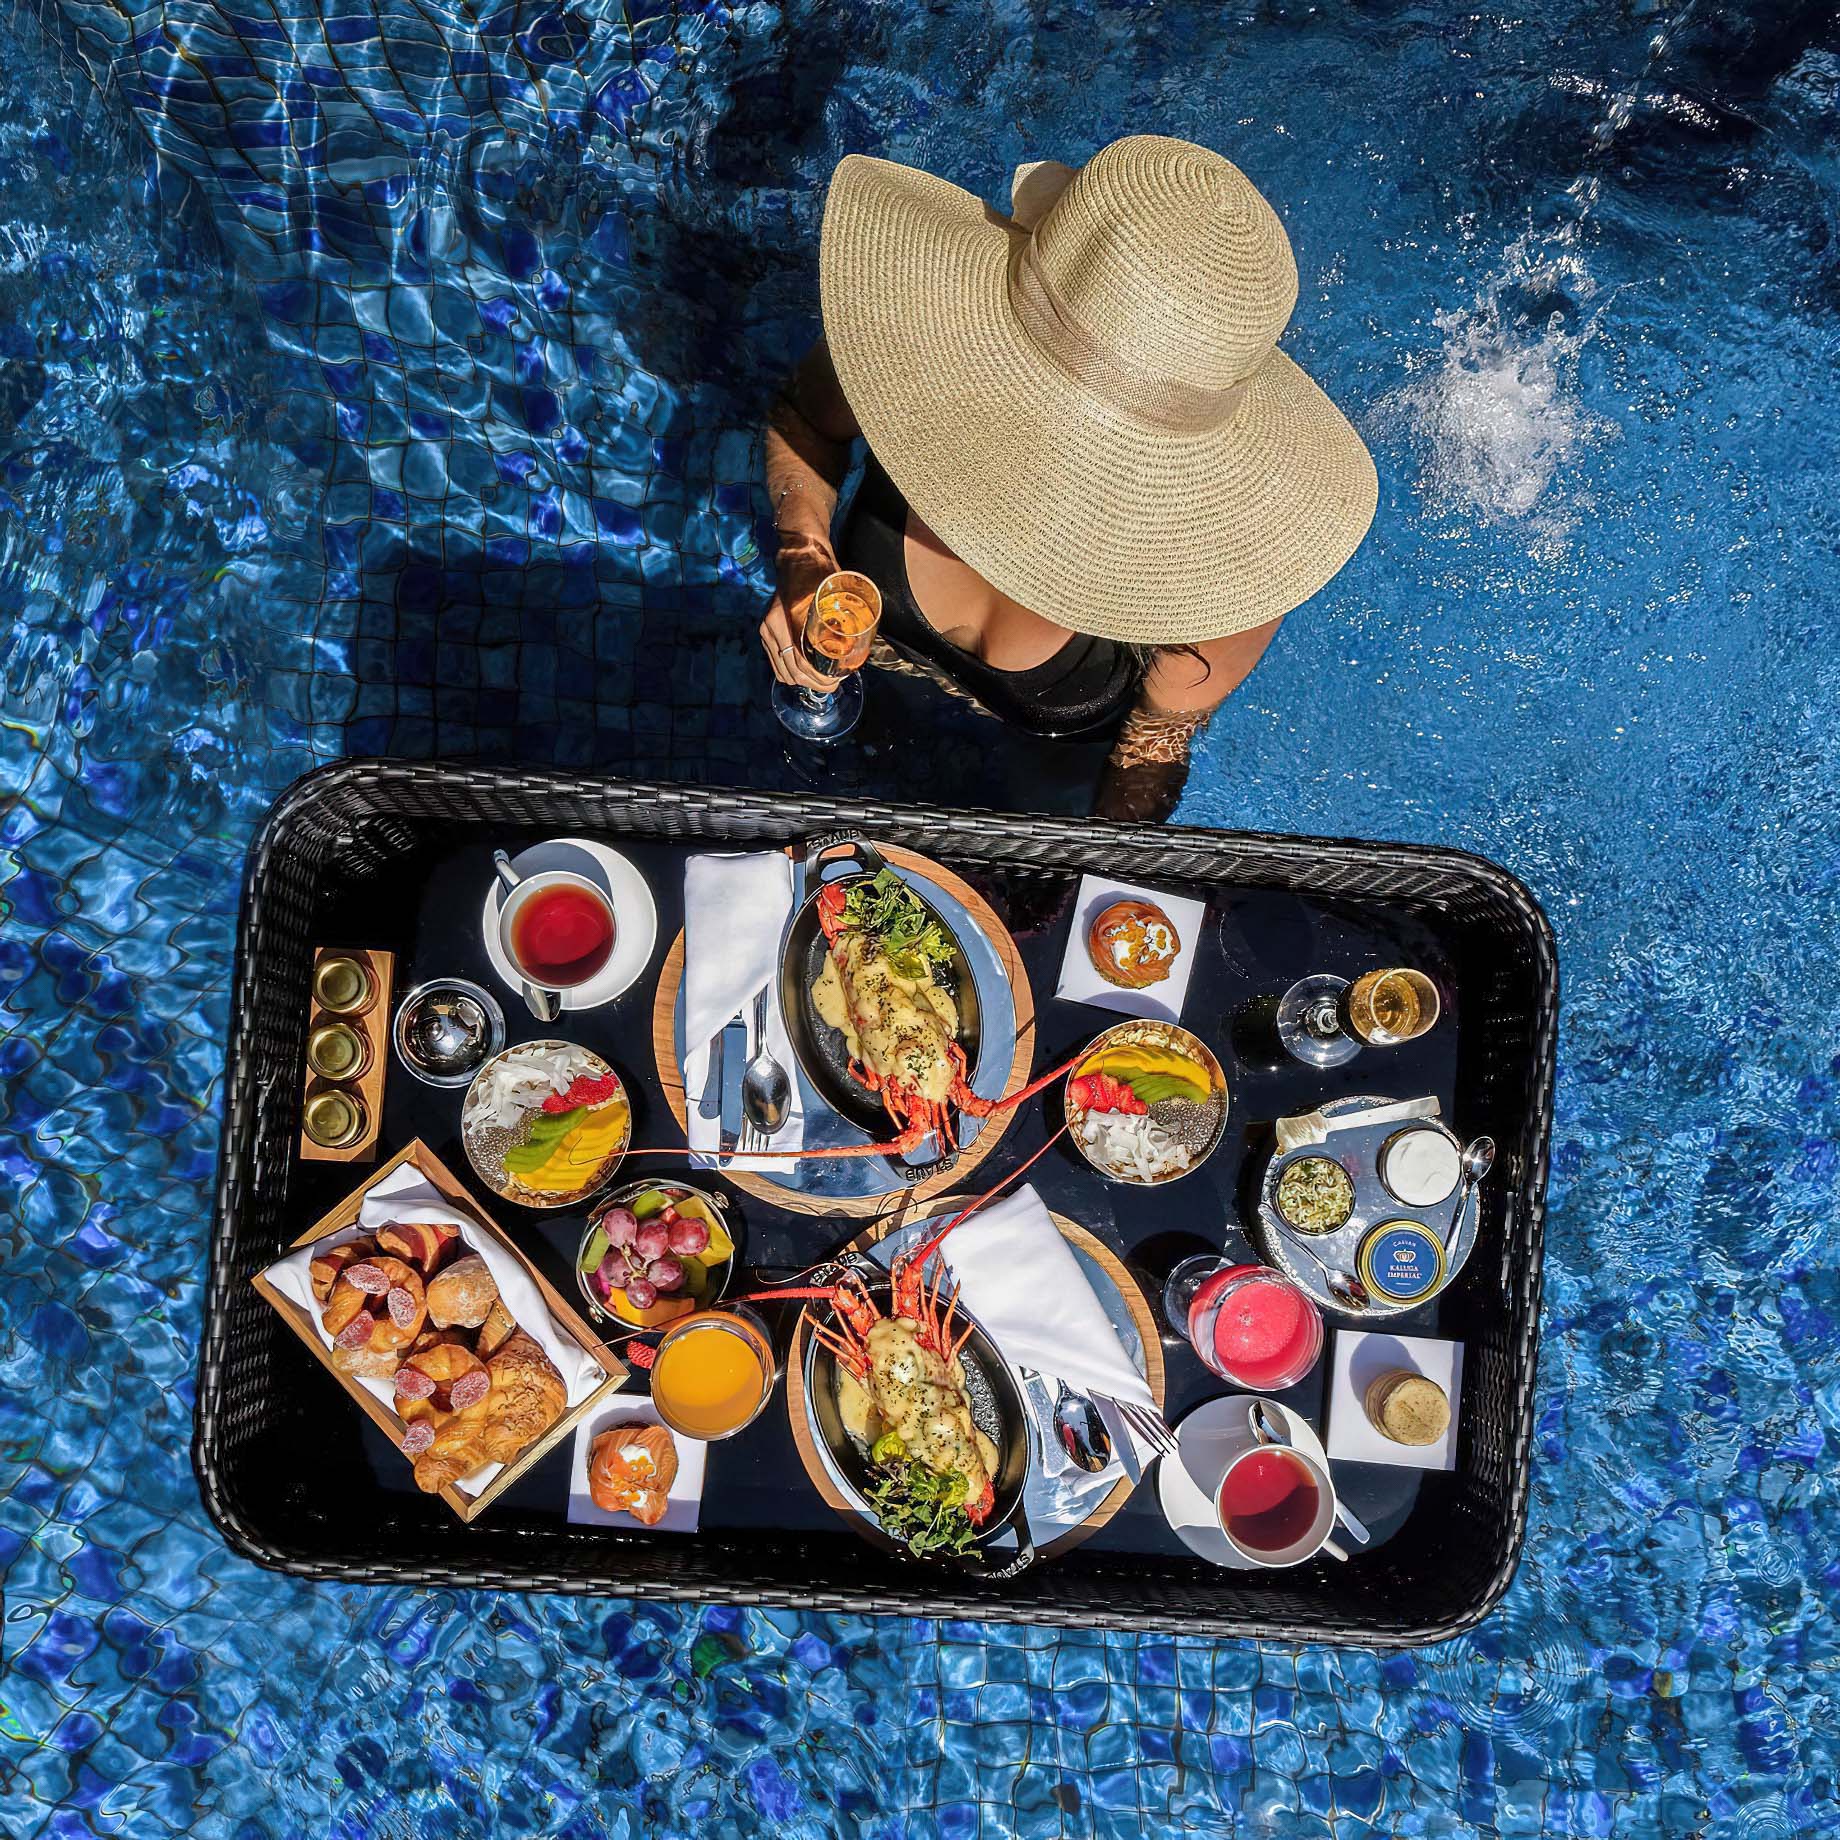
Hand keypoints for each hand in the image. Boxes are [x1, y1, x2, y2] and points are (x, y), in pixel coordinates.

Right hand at [760, 541, 840, 689]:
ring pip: (782, 670)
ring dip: (803, 681)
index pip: (801, 660)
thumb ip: (842, 618)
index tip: (836, 680)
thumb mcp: (833, 593)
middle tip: (833, 685)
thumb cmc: (819, 572)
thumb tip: (856, 648)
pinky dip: (790, 674)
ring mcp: (766, 630)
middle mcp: (773, 626)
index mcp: (788, 617)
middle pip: (791, 670)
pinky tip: (805, 676)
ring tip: (822, 682)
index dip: (819, 676)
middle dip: (814, 683)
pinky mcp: (765, 631)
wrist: (798, 556)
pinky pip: (775, 662)